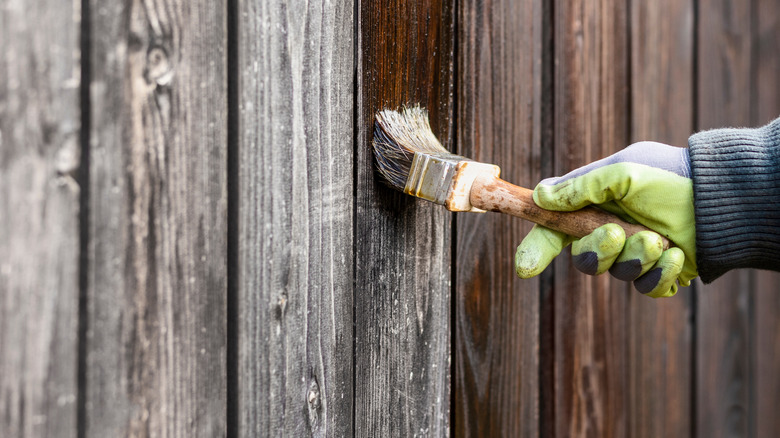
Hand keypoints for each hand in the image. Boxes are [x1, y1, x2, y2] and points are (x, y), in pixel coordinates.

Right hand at [515, 141, 696, 296]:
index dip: (537, 248)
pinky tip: (675, 254)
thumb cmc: (671, 176)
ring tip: (658, 238)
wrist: (723, 196)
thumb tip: (541, 197)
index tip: (525, 267)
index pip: (555, 229)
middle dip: (596, 248)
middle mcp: (610, 231)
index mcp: (594, 205)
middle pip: (582, 258)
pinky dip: (659, 272)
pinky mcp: (660, 274)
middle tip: (616, 233)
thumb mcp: (623, 171)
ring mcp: (635, 254)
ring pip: (616, 273)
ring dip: (635, 256)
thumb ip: (581, 187)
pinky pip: (646, 288)